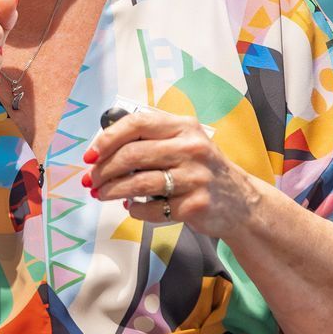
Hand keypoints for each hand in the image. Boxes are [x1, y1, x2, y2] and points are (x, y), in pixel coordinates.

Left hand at [83, 107, 264, 239]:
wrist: (241, 202)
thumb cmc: (203, 170)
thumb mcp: (185, 143)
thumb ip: (152, 139)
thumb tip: (103, 148)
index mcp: (184, 127)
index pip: (138, 123)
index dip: (108, 138)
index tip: (91, 154)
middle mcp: (192, 148)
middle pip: (133, 155)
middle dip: (104, 170)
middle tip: (92, 180)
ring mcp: (195, 177)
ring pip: (139, 184)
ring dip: (112, 191)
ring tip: (102, 195)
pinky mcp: (196, 204)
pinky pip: (153, 209)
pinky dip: (136, 210)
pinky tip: (132, 207)